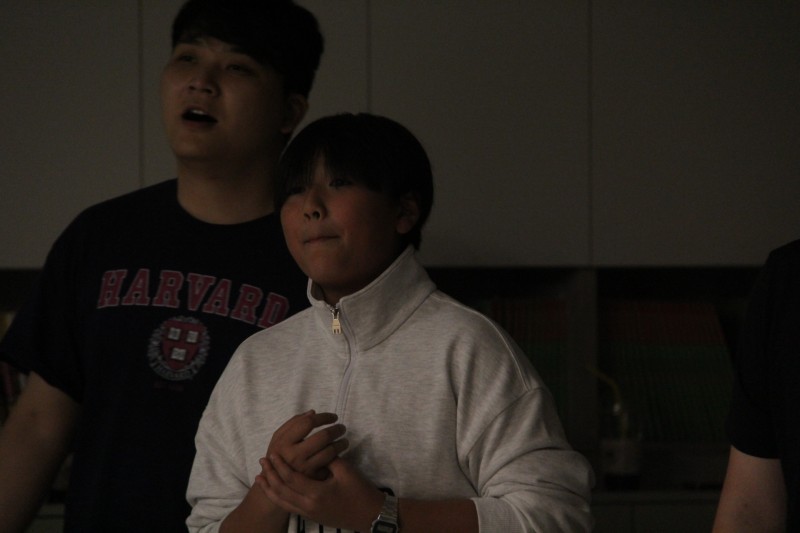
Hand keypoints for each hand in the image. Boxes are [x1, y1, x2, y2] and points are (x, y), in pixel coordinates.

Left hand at [256, 454, 384, 531]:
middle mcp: (308, 505)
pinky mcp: (310, 516)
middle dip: (270, 475)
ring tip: (261, 476)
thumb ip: (328, 457)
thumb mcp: (345, 471)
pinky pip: (288, 507)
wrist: (369, 515)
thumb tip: (315, 447)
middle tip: (263, 460)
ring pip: (282, 501)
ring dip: (270, 487)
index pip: (291, 478)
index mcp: (316, 494)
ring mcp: (308, 513)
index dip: (280, 466)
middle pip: (282, 490)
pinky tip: (274, 489)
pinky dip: (278, 497)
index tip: (273, 453)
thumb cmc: (359, 491)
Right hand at [266, 410, 347, 480]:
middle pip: (323, 436)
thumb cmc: (279, 455)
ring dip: (342, 444)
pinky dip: (337, 457)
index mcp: (284, 442)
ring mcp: (304, 468)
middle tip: (342, 428)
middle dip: (337, 429)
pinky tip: (338, 453)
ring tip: (344, 441)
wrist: (276, 484)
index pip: (308, 422)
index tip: (334, 417)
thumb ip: (293, 423)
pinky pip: (330, 464)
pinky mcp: (312, 479)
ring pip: (330, 451)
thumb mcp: (279, 438)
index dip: (324, 417)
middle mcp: (294, 456)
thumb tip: (313, 413)